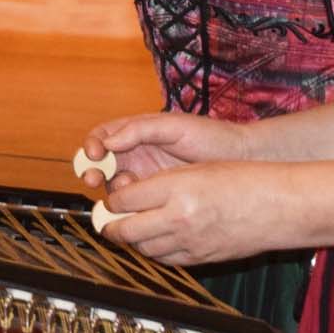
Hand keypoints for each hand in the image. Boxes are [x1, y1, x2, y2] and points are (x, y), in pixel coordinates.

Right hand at [77, 112, 252, 191]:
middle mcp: (135, 155)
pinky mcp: (157, 198)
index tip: (93, 154)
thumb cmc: (211, 136)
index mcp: (135, 133)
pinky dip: (130, 206)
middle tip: (93, 179)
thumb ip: (139, 130)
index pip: (101, 137)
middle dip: (91, 171)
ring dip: (112, 189)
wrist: (242, 161)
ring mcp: (145, 177)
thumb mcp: (174, 126)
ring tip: (125, 190)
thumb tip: (108, 142)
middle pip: (101, 164)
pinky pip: (135, 204)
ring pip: (115, 186)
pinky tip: (137, 207)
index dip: (91, 145)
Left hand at [100, 162, 283, 264]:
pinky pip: (166, 260)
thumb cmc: (241, 178)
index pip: (123, 200)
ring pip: (144, 248)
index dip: (112, 201)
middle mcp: (179, 217)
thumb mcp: (194, 170)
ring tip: (130, 231)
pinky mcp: (202, 258)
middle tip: (107, 223)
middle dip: (111, 227)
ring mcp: (190, 242)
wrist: (278, 204)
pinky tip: (155, 243)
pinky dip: (155, 252)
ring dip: (133, 241)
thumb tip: (129, 196)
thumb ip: (160, 184)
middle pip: (126, 229)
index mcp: (175, 189)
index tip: (112, 199)